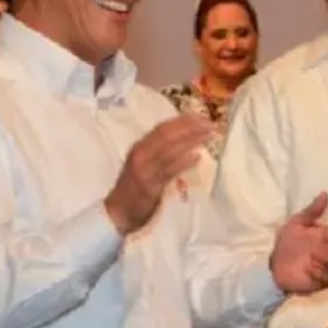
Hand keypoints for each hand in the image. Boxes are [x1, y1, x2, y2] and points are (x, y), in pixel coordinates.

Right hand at [105, 115, 212, 235]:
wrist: (118, 211)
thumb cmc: (135, 187)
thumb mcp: (145, 163)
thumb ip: (160, 152)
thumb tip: (186, 140)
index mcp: (140, 146)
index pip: (162, 128)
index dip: (182, 121)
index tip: (200, 116)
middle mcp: (141, 153)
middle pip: (166, 135)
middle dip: (189, 127)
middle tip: (209, 124)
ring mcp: (144, 169)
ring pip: (169, 150)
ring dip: (190, 141)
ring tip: (208, 136)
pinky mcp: (149, 185)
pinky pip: (168, 170)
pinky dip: (183, 162)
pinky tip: (196, 157)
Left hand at [269, 192, 327, 293]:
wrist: (274, 266)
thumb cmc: (287, 244)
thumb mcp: (296, 224)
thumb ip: (311, 211)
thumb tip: (325, 193)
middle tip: (323, 241)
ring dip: (324, 258)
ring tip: (310, 257)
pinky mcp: (323, 282)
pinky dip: (317, 272)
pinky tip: (307, 269)